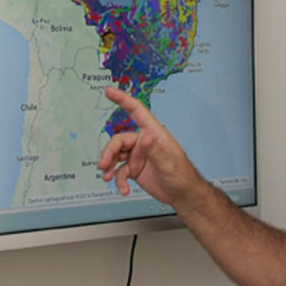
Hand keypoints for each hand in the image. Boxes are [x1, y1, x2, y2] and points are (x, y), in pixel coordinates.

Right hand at [98, 87, 203, 205]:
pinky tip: (123, 189)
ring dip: (109, 165)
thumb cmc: (183, 175)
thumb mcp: (169, 163)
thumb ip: (155, 150)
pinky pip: (119, 171)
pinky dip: (118, 180)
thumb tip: (145, 137)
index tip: (109, 91)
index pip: (137, 111)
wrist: (183, 195)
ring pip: (115, 155)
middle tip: (103, 164)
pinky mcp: (134, 169)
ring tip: (107, 177)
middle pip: (119, 140)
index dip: (123, 99)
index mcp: (153, 134)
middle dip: (109, 152)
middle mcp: (143, 143)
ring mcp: (138, 156)